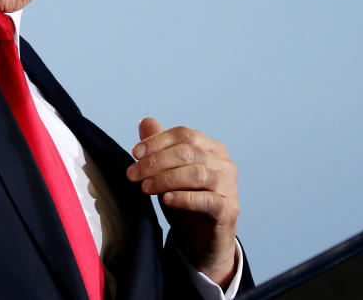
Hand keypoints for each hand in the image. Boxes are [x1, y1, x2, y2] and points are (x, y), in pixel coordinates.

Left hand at [126, 117, 239, 287]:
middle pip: (188, 152)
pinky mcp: (228, 210)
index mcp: (212, 148)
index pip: (184, 134)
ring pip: (197, 174)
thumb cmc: (186, 199)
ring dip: (166, 179)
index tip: (135, 153)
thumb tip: (146, 122)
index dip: (157, 141)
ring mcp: (229, 186)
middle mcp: (224, 163)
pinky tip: (166, 200)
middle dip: (156, 161)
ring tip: (145, 187)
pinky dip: (184, 198)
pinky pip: (207, 200)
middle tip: (133, 174)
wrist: (203, 240)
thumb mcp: (170, 172)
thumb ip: (160, 148)